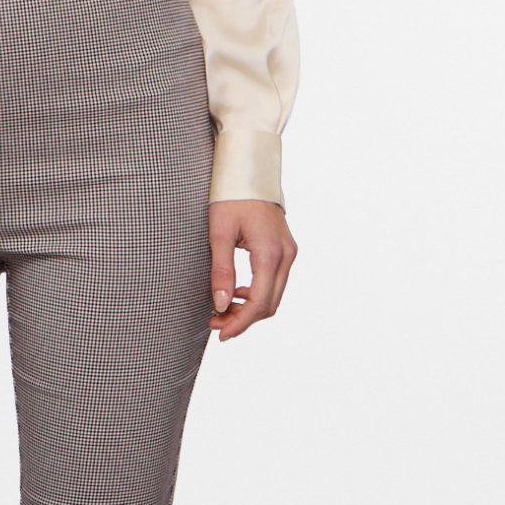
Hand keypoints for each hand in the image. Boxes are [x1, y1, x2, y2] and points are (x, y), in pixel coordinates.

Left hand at [208, 198, 295, 340]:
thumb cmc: (231, 196)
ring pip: (274, 295)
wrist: (250, 170)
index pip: (259, 302)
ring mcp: (288, 252)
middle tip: (215, 322)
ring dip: (250, 308)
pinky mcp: (285, 249)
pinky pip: (275, 281)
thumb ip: (221, 271)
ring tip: (221, 309)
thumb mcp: (219, 232)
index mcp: (270, 253)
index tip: (221, 334)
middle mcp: (285, 255)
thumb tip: (221, 304)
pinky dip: (257, 294)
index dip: (240, 323)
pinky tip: (236, 292)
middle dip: (243, 319)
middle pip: (270, 304)